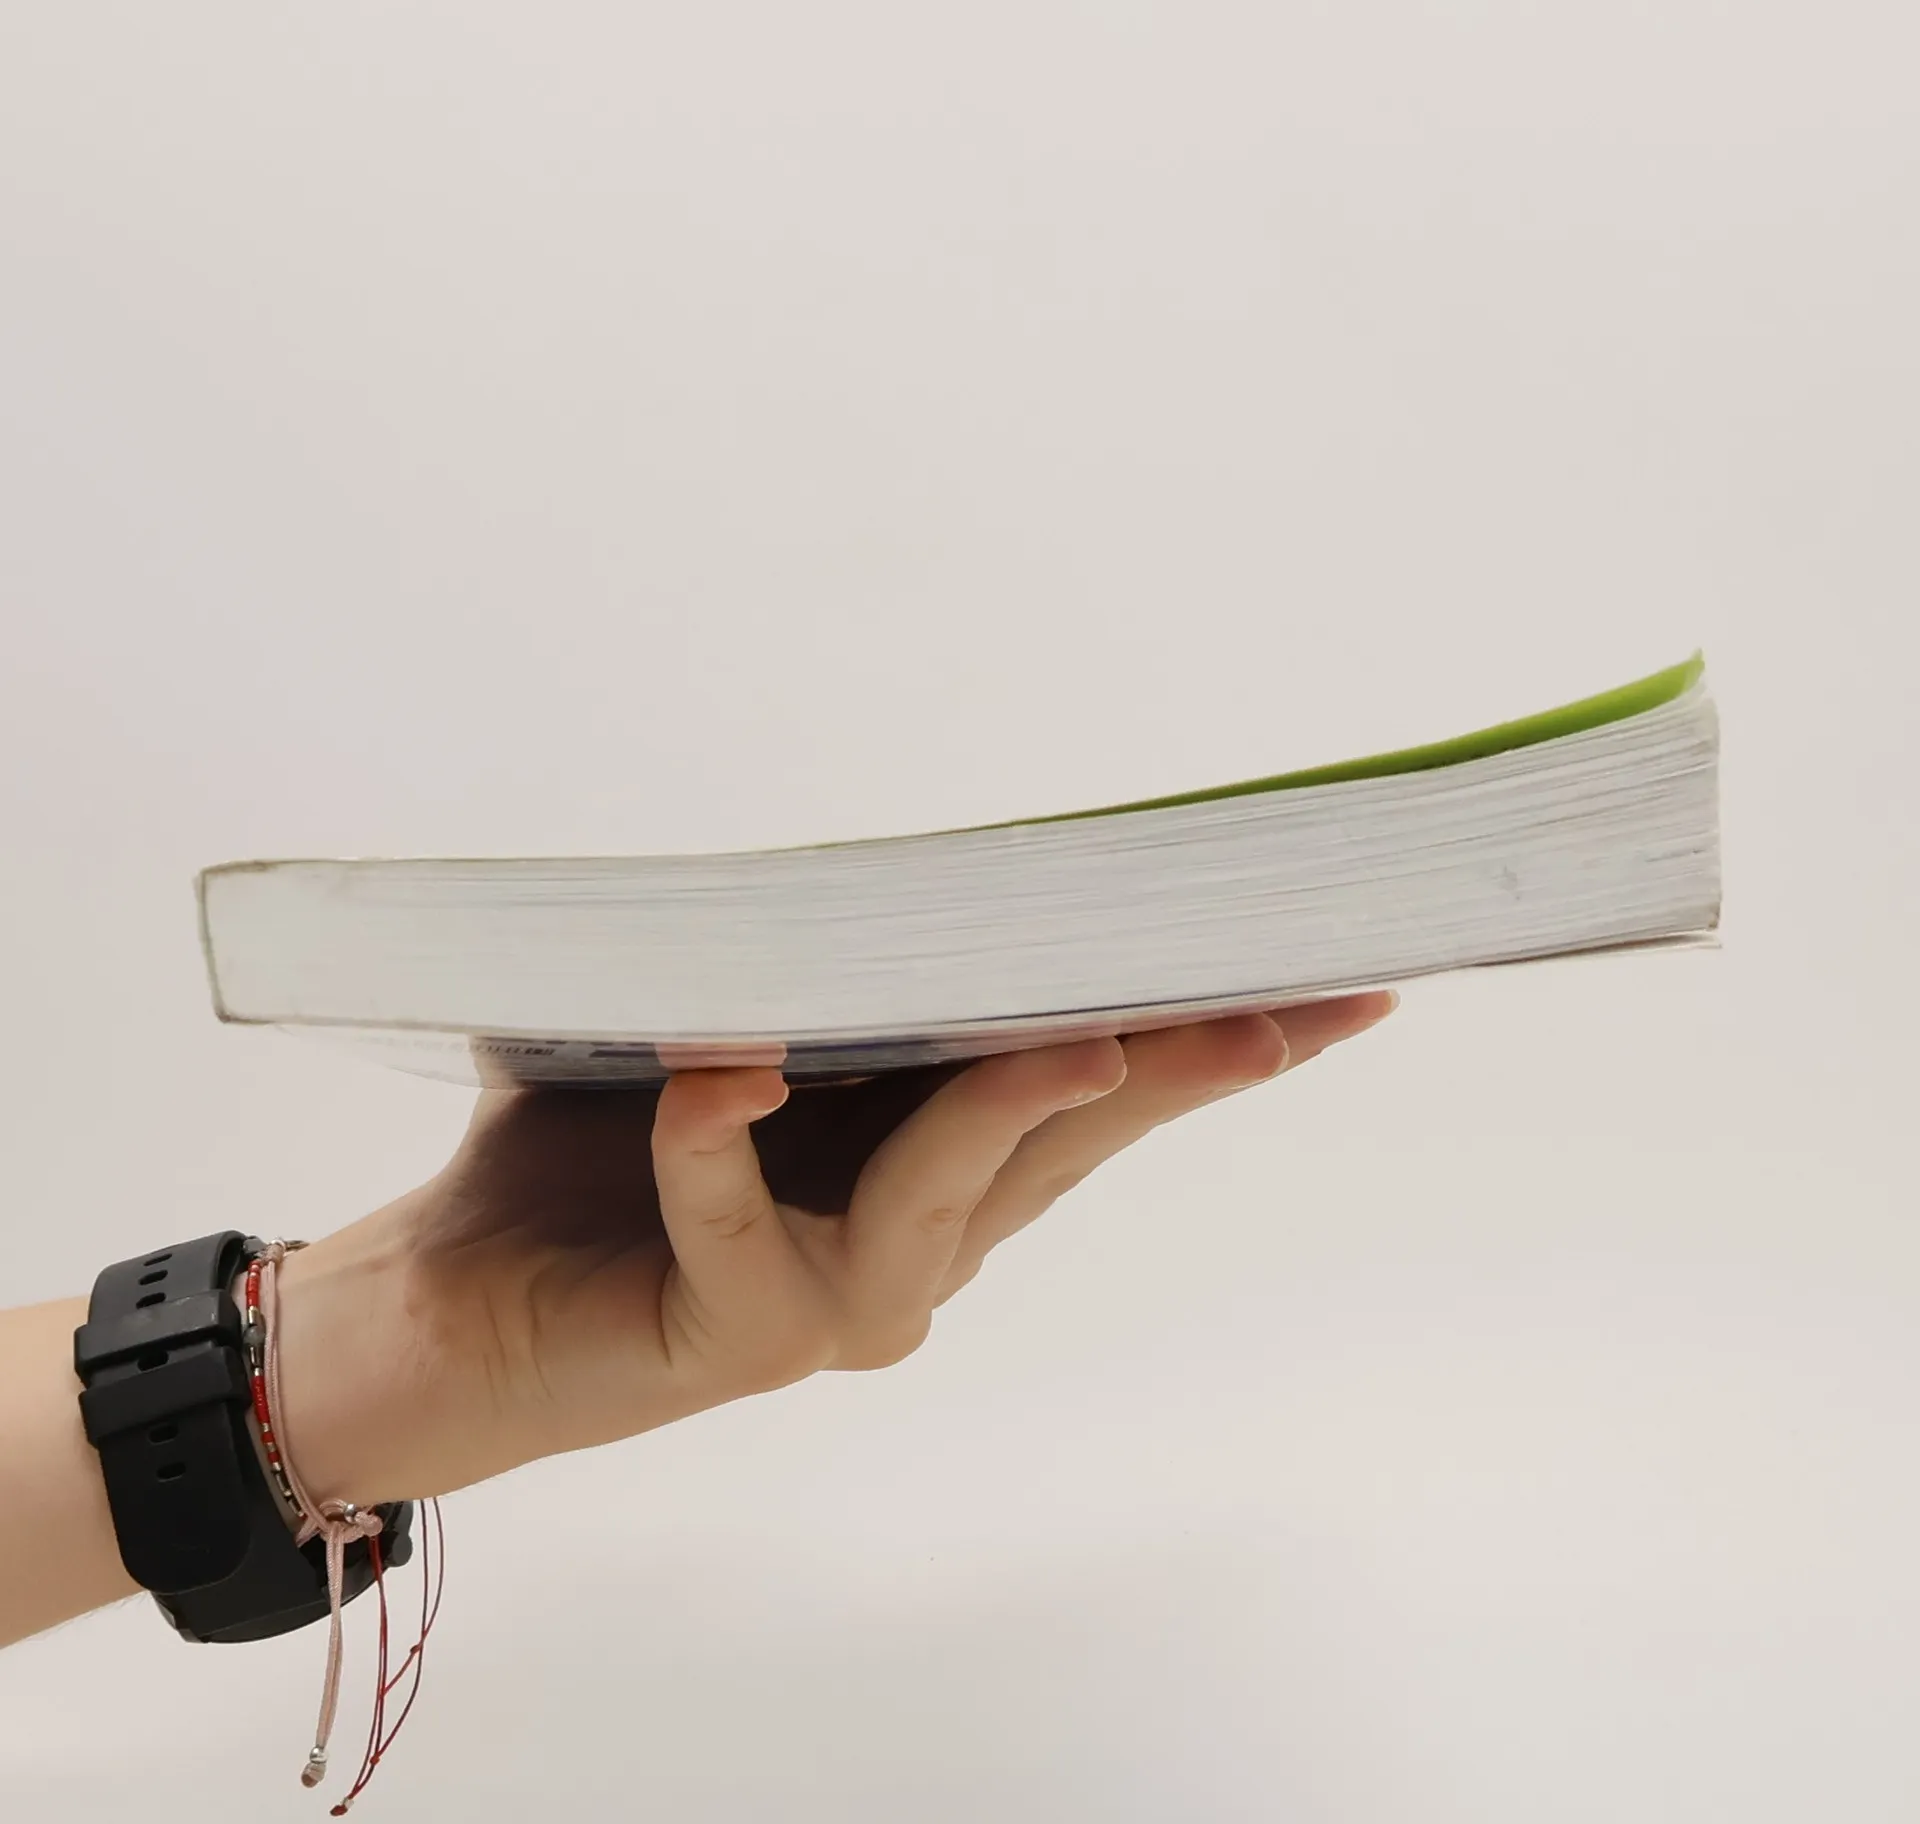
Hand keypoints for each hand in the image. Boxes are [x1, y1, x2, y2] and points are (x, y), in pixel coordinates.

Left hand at [273, 996, 1395, 1504]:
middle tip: (1290, 1002)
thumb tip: (897, 857)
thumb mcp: (728, 1028)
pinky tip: (722, 1070)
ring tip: (1074, 1032)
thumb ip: (819, 973)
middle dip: (1185, 1062)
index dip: (1209, 1039)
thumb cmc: (588, 1151)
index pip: (1093, 1088)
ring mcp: (837, 1299)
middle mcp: (916, 1242)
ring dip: (1007, 1101)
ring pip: (949, 1192)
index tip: (1333, 984)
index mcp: (930, 1158)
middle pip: (1073, 1139)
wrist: (447, 1303)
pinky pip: (740, 1226)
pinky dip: (724, 1141)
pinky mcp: (734, 1335)